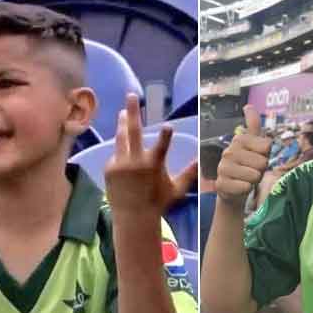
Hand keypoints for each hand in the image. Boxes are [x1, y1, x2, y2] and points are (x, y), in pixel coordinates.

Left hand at [104, 94, 196, 214]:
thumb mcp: (176, 189)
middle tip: (131, 96)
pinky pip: (116, 155)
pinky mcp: (110, 169)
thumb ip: (189, 173)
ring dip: (122, 123)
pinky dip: (122, 152)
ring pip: (121, 138)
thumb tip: (202, 160)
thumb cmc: (157, 203)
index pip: (162, 147)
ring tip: (123, 113)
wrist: (132, 217)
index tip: (167, 125)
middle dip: (132, 112)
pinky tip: (125, 155)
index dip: (165, 136)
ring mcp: (121, 165)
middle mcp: (136, 163)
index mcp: (154, 166)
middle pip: (133, 132)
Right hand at [216, 104, 270, 208]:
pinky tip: (240, 187)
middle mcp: (228, 151)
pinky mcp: (221, 184)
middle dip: (261, 169)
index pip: (267, 146)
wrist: (235, 188)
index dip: (266, 154)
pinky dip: (246, 190)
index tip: (257, 156)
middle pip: (262, 162)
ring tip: (246, 179)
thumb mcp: (255, 145)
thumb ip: (253, 126)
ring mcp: (222, 168)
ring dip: (254, 180)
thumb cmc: (248, 165)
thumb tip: (248, 105)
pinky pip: (245, 187)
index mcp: (238, 139)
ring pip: (254, 175)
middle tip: (251, 170)